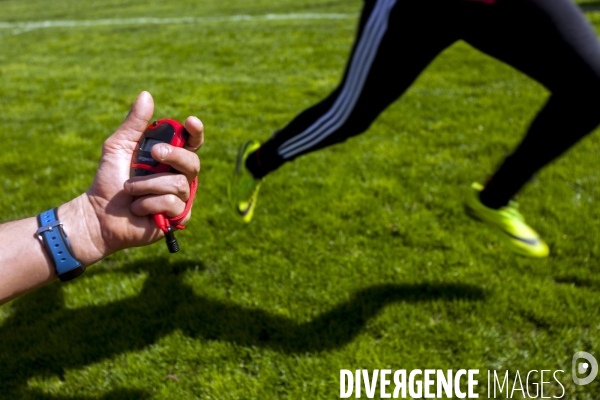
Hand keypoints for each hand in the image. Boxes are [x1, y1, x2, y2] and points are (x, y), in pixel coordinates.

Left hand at [59, 91, 203, 265]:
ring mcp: (182, 198)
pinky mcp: (178, 217)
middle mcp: (180, 177)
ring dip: (147, 186)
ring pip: (179, 184)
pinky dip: (149, 203)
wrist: (99, 214)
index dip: (196, 132)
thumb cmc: (109, 180)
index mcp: (170, 158)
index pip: (192, 143)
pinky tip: (138, 209)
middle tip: (154, 153)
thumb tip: (146, 95)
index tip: (190, 121)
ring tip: (129, 191)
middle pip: (193, 162)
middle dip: (174, 155)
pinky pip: (173, 204)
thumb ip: (134, 124)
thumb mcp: (119, 146)